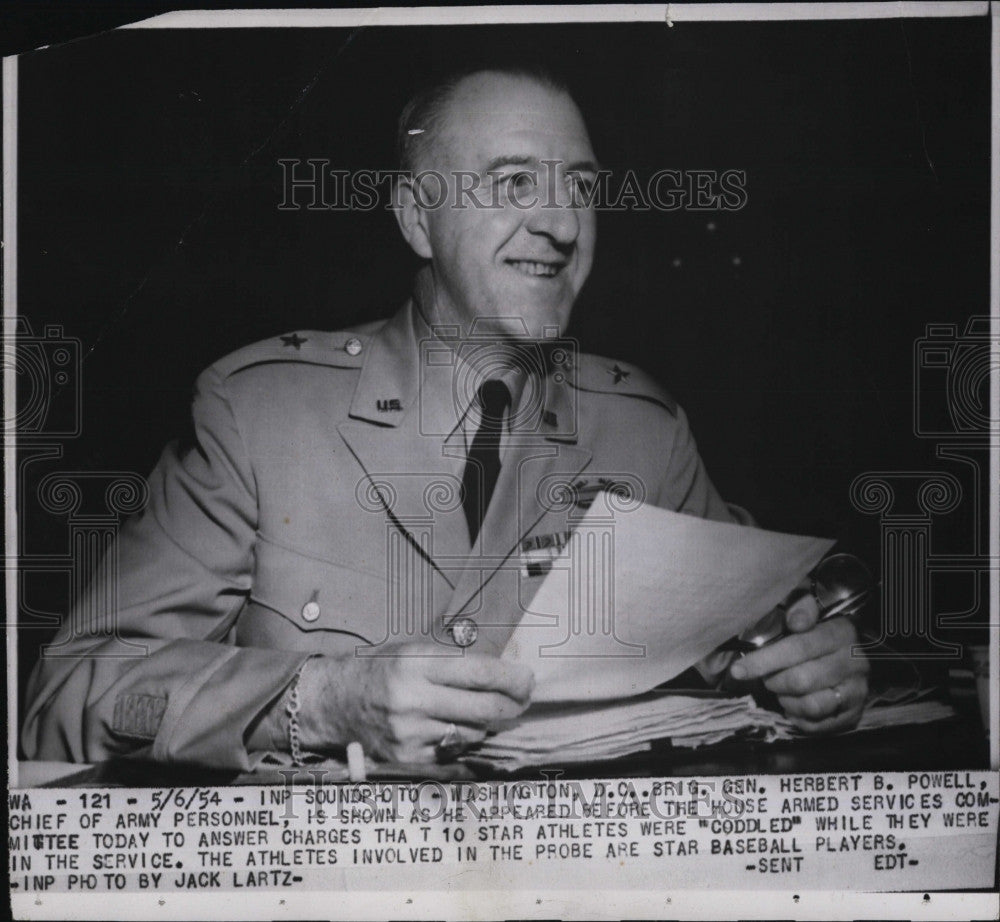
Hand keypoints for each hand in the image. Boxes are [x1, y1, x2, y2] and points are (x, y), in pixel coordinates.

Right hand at [297, 643, 533, 761]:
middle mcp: (413, 699)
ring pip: (473, 733)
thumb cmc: (381, 669)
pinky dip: (462, 741)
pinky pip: (454, 753)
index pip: (480, 672)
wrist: (335, 701)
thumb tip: (508, 659)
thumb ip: (456, 656)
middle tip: (522, 698)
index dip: (512, 677)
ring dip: (485, 723)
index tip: (528, 677)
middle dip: (512, 704)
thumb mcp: (414, 648)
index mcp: (416, 663)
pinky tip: (453, 727)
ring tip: (478, 709)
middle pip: (485, 708)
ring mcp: (410, 733)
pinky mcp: (408, 759)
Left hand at [728, 590, 868, 732]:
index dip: (765, 659)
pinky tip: (793, 704)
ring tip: (781, 690)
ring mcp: (857, 690)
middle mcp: (854, 663)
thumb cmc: (817, 632)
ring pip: (811, 706)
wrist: (849, 656)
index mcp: (840, 632)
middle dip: (774, 681)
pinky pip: (818, 725)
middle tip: (767, 678)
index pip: (799, 647)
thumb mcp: (808, 611)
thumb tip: (795, 621)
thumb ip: (800, 608)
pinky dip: (797, 716)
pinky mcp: (854, 714)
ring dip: (786, 700)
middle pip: (802, 680)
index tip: (738, 670)